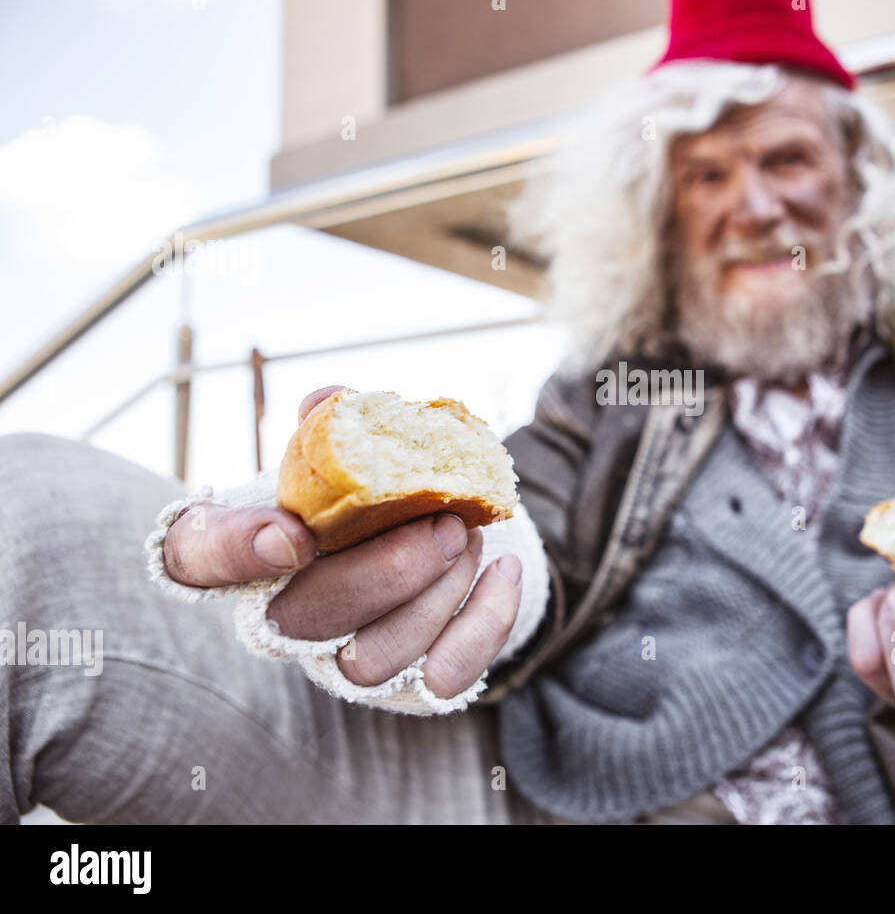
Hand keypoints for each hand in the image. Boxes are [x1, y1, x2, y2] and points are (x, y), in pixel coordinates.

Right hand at [162, 385, 522, 695]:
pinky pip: (442, 677)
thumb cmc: (369, 495)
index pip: (196, 558)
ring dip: (437, 593)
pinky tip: (505, 569)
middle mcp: (280, 618)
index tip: (293, 532)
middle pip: (304, 619)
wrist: (431, 538)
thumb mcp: (346, 453)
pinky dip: (486, 622)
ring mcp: (340, 662)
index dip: (233, 551)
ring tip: (470, 534)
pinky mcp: (407, 687)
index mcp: (245, 550)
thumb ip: (335, 428)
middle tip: (444, 522)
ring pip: (373, 659)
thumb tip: (332, 401)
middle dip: (385, 570)